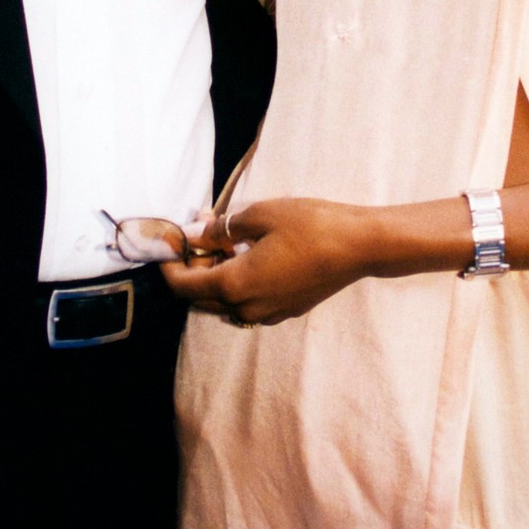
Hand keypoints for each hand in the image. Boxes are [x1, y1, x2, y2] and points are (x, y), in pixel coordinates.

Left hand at [161, 197, 373, 326]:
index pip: (183, 286)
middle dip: (194, 266)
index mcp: (235, 285)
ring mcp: (269, 313)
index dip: (169, 265)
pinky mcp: (286, 310)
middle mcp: (247, 307)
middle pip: (202, 296)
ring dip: (217, 273)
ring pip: (226, 300)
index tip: (169, 242)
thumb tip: (194, 234)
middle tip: (200, 231)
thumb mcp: (259, 216)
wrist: (359, 246)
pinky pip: (249, 301)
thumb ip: (220, 229)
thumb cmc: (310, 225)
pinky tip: (251, 254)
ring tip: (227, 239)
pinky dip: (240, 281)